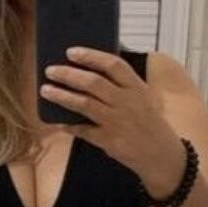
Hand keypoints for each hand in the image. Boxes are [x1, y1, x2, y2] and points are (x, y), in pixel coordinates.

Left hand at [39, 47, 187, 196]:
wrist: (161, 155)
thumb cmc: (149, 123)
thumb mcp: (143, 98)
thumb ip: (122, 84)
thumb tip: (93, 69)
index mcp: (137, 88)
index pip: (113, 65)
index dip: (91, 56)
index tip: (71, 52)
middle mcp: (127, 102)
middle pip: (93, 83)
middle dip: (69, 74)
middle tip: (51, 70)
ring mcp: (117, 122)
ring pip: (84, 104)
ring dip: (61, 96)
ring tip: (45, 90)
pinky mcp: (108, 141)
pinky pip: (82, 130)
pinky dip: (68, 125)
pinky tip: (57, 121)